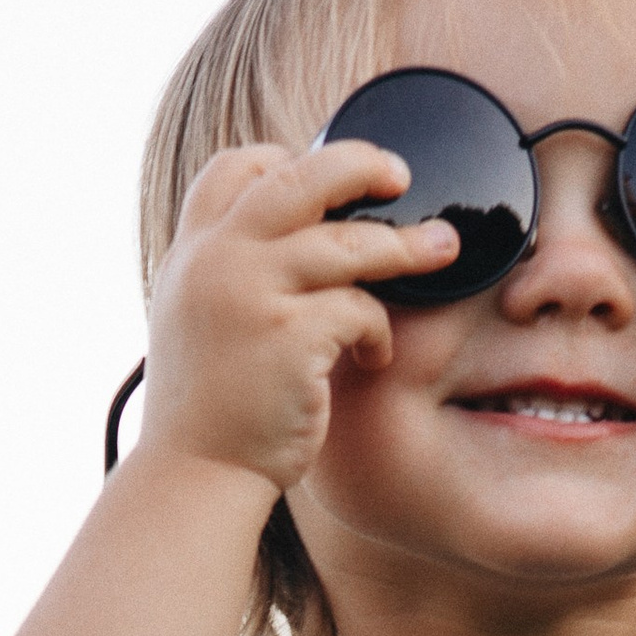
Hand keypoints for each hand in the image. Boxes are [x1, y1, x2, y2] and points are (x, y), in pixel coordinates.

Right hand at [136, 143, 458, 495]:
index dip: (285, 159)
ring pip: (348, 242)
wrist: (195, 476)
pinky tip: (374, 356)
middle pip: (300, 179)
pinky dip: (377, 331)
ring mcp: (252, 293)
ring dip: (404, 247)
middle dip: (360, 165)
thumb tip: (294, 238)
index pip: (236, 168)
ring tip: (441, 250)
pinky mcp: (290, 335)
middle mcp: (217, 261)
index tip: (324, 177)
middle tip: (400, 175)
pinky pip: (360, 308)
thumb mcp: (199, 320)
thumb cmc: (208, 411)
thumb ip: (231, 273)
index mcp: (193, 252)